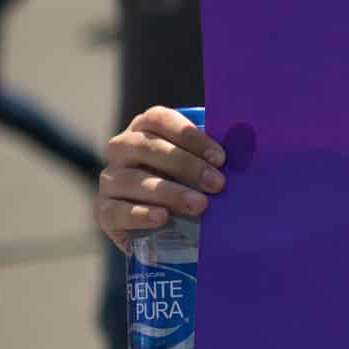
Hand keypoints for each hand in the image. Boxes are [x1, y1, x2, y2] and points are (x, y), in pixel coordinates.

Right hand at [98, 107, 225, 254]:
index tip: (220, 157)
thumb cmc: (186, 186)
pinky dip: (141, 214)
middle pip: (147, 147)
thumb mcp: (198, 167)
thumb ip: (212, 157)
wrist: (161, 230)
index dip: (189, 135)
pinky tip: (163, 218)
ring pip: (133, 180)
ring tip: (200, 205)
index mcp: (144, 128)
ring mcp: (109, 180)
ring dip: (169, 192)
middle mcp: (121, 149)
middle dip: (186, 165)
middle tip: (217, 184)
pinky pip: (117, 211)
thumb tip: (245, 153)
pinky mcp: (104, 211)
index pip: (159, 119)